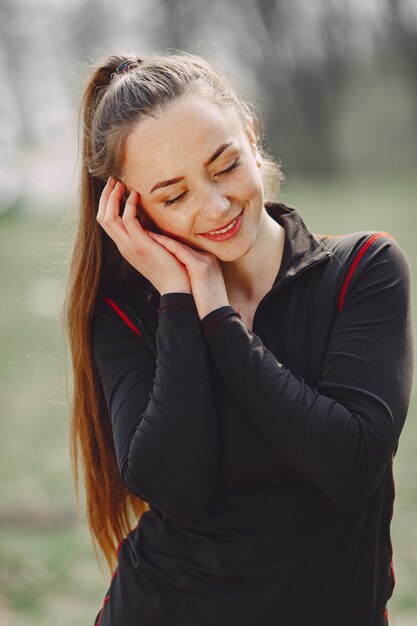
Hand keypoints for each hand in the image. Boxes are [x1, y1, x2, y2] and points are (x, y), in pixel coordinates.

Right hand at [97, 178, 190, 294]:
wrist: (178, 287)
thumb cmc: (172, 267)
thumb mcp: (156, 247)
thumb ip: (149, 233)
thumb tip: (149, 216)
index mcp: (125, 246)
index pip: (106, 222)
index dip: (107, 203)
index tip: (115, 188)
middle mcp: (123, 246)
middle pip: (102, 217)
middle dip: (106, 196)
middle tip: (113, 181)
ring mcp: (130, 246)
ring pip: (108, 217)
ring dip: (113, 197)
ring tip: (120, 184)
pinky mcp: (142, 244)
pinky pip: (128, 220)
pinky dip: (130, 205)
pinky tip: (136, 196)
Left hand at [148, 231, 229, 319]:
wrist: (217, 318)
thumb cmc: (206, 307)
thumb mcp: (200, 286)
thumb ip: (191, 276)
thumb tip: (176, 275)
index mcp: (208, 261)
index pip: (185, 248)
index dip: (168, 243)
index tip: (152, 239)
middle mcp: (208, 258)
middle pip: (182, 244)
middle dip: (163, 238)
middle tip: (145, 231)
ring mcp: (205, 261)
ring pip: (179, 245)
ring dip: (160, 238)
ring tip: (145, 232)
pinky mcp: (200, 267)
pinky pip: (179, 251)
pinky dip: (165, 245)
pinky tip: (152, 240)